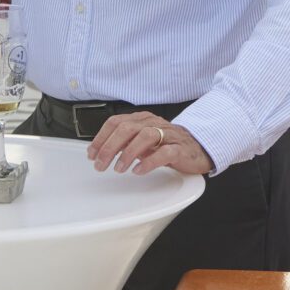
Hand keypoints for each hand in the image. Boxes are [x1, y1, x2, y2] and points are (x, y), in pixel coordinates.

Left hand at [86, 111, 213, 177]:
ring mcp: (168, 135)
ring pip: (145, 137)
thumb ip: (125, 143)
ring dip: (128, 153)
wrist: (198, 149)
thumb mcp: (143, 141)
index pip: (117, 122)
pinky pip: (164, 152)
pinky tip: (138, 170)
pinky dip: (149, 162)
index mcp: (143, 119)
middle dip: (110, 147)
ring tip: (119, 169)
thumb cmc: (168, 145)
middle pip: (127, 128)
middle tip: (100, 164)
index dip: (101, 138)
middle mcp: (155, 123)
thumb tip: (101, 150)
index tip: (91, 154)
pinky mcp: (180, 149)